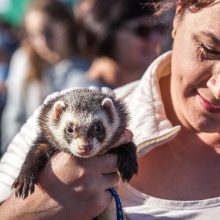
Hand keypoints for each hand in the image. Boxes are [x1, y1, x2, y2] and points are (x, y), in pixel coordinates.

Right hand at [0, 129, 132, 219]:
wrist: (36, 209)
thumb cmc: (48, 179)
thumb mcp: (61, 158)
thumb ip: (80, 150)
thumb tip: (96, 144)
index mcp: (78, 155)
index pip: (107, 143)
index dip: (120, 138)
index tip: (129, 135)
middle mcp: (88, 169)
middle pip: (116, 161)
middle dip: (112, 163)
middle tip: (104, 166)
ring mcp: (94, 187)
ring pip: (115, 179)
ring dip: (108, 179)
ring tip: (93, 182)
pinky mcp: (96, 204)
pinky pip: (110, 195)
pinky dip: (103, 195)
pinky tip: (90, 196)